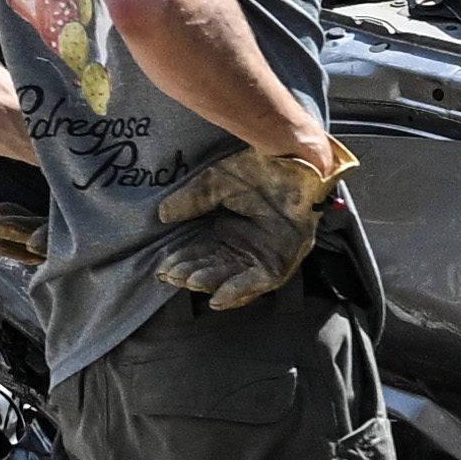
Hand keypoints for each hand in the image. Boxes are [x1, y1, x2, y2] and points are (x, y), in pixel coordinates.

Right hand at [141, 132, 356, 312]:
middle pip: (214, 267)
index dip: (183, 260)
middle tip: (172, 275)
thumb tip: (163, 214)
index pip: (201, 252)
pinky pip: (260, 282)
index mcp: (230, 229)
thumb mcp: (217, 182)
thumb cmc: (261, 168)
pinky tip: (218, 297)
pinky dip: (240, 291)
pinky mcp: (283, 259)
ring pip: (233, 277)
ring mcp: (266, 254)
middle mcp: (246, 244)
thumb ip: (192, 200)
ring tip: (190, 280)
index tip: (163, 267)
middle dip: (192, 273)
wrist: (297, 162)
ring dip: (211, 281)